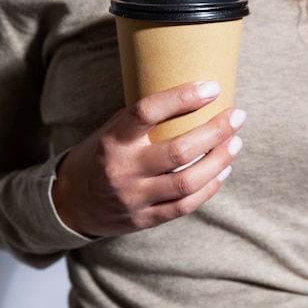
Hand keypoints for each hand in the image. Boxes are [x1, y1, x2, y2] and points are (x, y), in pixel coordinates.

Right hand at [52, 80, 245, 237]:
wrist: (70, 204)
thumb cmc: (101, 156)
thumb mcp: (111, 131)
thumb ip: (144, 121)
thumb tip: (192, 98)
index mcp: (113, 140)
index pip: (146, 112)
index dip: (182, 97)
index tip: (212, 87)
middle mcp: (123, 170)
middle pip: (178, 151)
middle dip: (215, 131)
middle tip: (237, 116)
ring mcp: (134, 198)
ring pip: (187, 182)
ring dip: (219, 161)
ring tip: (236, 143)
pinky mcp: (144, 220)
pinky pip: (185, 206)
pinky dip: (209, 188)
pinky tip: (223, 171)